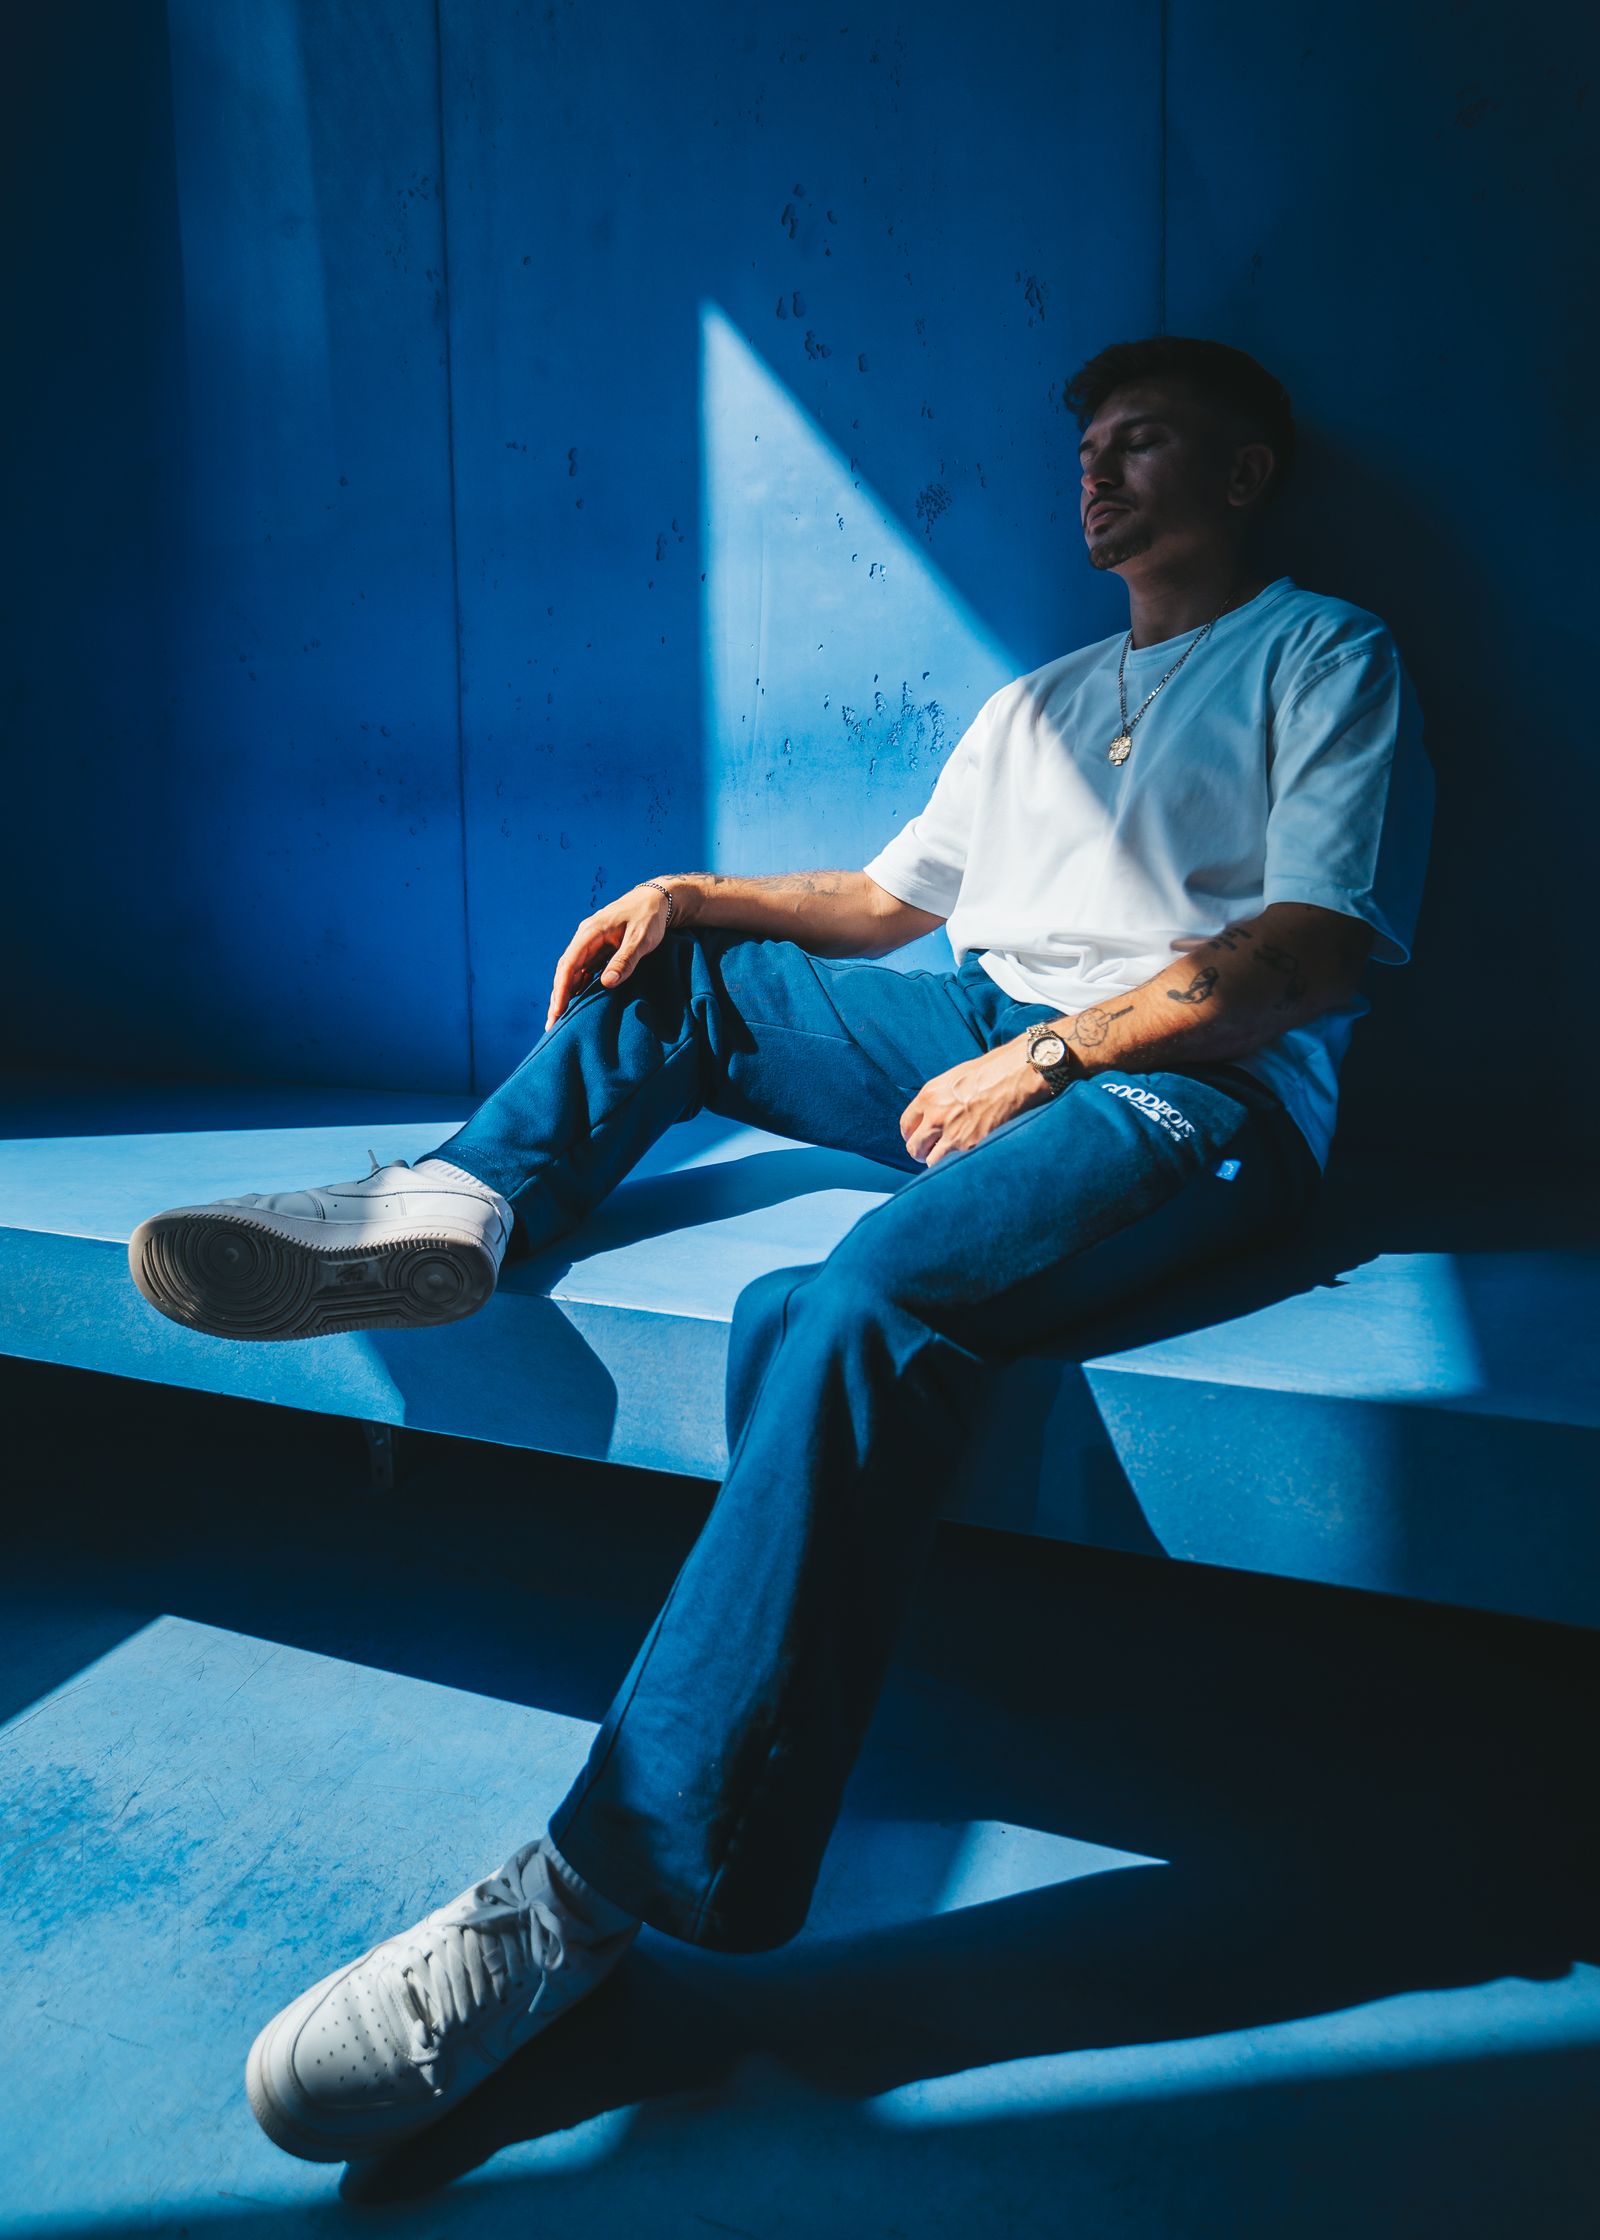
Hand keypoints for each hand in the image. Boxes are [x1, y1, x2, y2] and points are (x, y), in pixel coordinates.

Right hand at [546, 884, 674, 1031]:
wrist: (657, 900)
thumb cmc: (649, 918)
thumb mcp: (640, 939)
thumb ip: (624, 960)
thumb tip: (607, 984)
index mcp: (590, 933)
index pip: (569, 964)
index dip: (561, 989)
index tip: (557, 1010)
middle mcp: (585, 938)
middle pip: (566, 970)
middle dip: (558, 997)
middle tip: (552, 1024)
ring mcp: (591, 944)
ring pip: (572, 972)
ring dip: (565, 994)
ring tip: (560, 1018)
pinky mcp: (599, 950)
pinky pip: (583, 971)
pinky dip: (578, 987)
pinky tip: (576, 1003)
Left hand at [899, 1038, 1051, 1166]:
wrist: (1016, 1076)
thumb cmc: (992, 1071)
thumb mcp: (956, 1078)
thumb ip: (940, 1098)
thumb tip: (936, 1113)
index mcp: (929, 1096)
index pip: (906, 1125)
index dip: (911, 1134)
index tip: (917, 1138)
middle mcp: (936, 1116)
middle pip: (914, 1147)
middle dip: (921, 1152)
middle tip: (930, 1153)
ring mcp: (953, 1134)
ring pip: (931, 1161)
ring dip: (937, 1161)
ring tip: (948, 1159)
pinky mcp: (971, 1147)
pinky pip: (953, 1165)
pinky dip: (957, 1164)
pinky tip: (964, 1159)